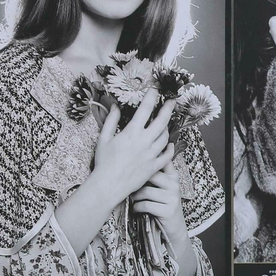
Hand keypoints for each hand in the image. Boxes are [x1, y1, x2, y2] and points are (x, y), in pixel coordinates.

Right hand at [91, 91, 175, 206]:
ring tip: (165, 124)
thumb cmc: (103, 162)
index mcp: (131, 133)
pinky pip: (167, 155)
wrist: (108, 184)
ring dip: (166, 128)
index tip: (155, 90)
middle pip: (161, 121)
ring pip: (165, 137)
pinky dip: (170, 148)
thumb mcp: (103, 139)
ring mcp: (151, 154)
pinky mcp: (154, 166)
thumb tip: (114, 106)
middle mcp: (144, 142)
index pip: (145, 110)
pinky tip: (169, 144)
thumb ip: (110, 121)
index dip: (151, 98)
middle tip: (172, 101)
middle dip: (168, 109)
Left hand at [132, 163, 188, 247]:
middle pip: (151, 175)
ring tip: (133, 199)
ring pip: (146, 191)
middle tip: (129, 186)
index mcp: (173, 177)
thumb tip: (138, 163)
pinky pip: (146, 205)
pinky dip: (137, 207)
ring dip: (135, 197)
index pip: (165, 161)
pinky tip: (137, 209)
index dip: (153, 158)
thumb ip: (157, 175)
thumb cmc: (164, 205)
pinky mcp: (168, 210)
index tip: (142, 156)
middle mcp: (174, 185)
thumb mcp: (164, 189)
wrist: (174, 227)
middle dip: (137, 181)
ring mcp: (172, 198)